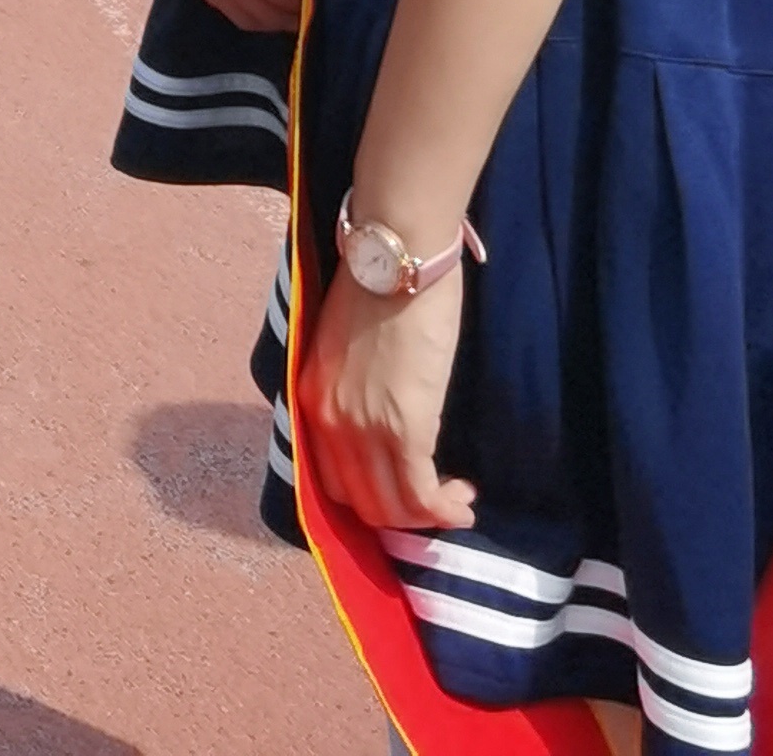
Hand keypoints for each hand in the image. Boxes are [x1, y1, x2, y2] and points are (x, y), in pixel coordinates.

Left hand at [298, 244, 472, 532]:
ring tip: (455, 501)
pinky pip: (423, 496)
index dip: (370, 497)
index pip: (331, 482)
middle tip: (434, 500)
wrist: (395, 255)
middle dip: (401, 515)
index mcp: (310, 398)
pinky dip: (445, 509)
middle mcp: (329, 422)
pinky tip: (463, 499)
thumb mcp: (342, 346)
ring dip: (427, 518)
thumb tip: (374, 415)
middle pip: (363, 504)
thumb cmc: (378, 287)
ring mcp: (364, 429)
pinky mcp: (406, 428)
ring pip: (393, 509)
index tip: (400, 491)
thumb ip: (348, 387)